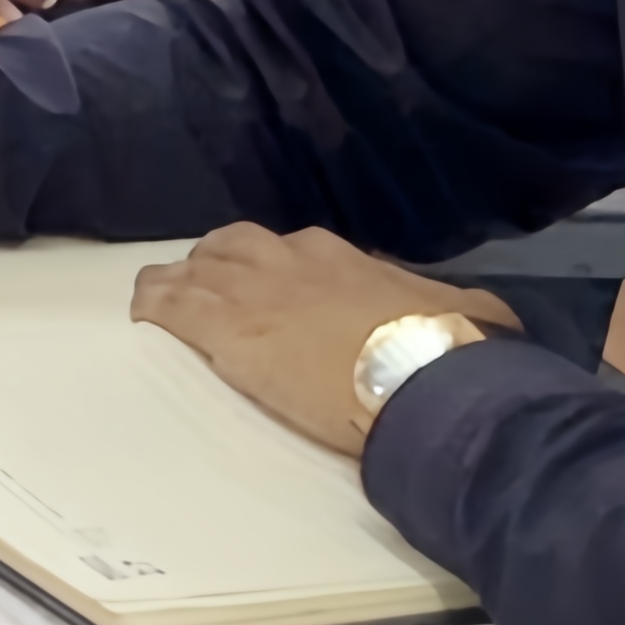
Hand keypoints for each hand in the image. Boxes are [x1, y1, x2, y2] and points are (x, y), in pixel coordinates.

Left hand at [132, 225, 514, 458]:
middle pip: (232, 246)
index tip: (283, 292)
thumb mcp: (468, 312)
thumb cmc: (446, 349)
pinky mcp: (221, 326)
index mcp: (340, 255)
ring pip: (193, 269)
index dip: (281, 270)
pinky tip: (143, 316)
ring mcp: (248, 287)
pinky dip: (154, 307)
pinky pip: (169, 304)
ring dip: (180, 284)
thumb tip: (482, 315)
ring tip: (167, 302)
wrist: (420, 378)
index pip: (295, 249)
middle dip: (220, 265)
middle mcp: (285, 258)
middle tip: (217, 294)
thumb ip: (465, 306)